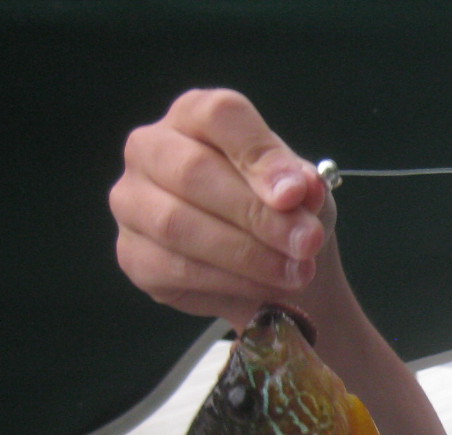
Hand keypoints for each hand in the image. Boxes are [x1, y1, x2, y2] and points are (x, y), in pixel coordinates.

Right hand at [109, 88, 335, 327]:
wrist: (265, 269)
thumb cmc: (277, 214)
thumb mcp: (302, 193)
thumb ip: (301, 185)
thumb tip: (302, 189)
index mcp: (194, 115)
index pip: (220, 115)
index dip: (261, 156)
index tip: (297, 194)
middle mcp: (150, 149)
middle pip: (194, 171)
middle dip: (256, 214)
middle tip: (305, 244)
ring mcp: (133, 202)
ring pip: (179, 225)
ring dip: (245, 255)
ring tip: (294, 274)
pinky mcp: (133, 254)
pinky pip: (174, 269)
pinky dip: (226, 283)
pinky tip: (263, 290)